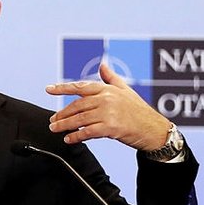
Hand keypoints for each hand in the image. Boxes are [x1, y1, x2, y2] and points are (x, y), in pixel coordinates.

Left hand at [45, 63, 170, 150]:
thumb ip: (111, 78)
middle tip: (52, 120)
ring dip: (64, 125)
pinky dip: (76, 136)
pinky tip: (69, 139)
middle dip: (62, 113)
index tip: (48, 89)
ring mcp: (108, 113)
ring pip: (79, 119)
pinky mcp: (110, 128)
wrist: (155, 130)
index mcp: (107, 89)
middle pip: (76, 105)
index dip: (62, 88)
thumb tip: (102, 65)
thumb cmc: (139, 110)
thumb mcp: (126, 90)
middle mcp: (106, 99)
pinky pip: (87, 132)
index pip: (80, 87)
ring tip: (55, 129)